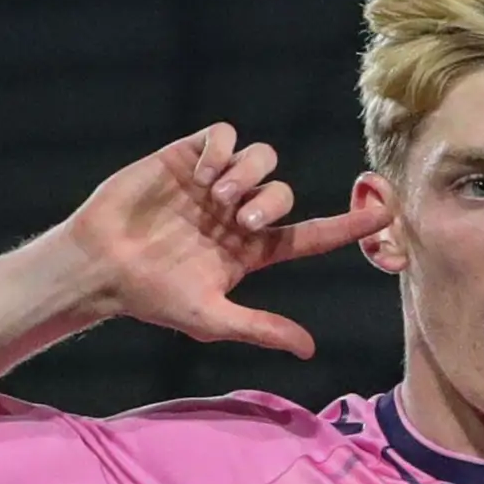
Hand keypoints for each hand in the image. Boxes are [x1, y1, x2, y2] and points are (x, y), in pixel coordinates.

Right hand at [61, 124, 389, 358]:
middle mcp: (239, 214)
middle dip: (269, 201)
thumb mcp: (211, 318)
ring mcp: (215, 184)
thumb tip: (308, 348)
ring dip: (246, 175)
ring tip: (215, 197)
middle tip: (239, 219)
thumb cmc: (153, 297)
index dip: (346, 225)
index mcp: (252, 251)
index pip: (309, 236)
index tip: (383, 213)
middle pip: (283, 191)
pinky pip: (224, 135)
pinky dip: (219, 151)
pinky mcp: (187, 157)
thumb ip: (260, 327)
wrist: (101, 264)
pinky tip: (198, 176)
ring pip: (260, 158)